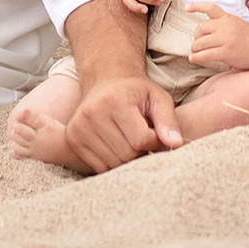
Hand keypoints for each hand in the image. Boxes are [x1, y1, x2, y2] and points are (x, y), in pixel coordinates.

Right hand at [64, 73, 183, 170]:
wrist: (106, 81)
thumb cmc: (136, 91)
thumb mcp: (157, 98)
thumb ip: (168, 121)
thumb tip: (176, 144)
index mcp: (115, 101)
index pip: (140, 140)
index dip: (155, 143)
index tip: (157, 135)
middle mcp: (92, 113)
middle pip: (126, 154)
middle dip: (141, 152)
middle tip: (144, 139)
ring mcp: (79, 127)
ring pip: (113, 163)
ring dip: (127, 159)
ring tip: (130, 141)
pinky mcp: (73, 139)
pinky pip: (99, 166)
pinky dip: (113, 162)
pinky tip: (117, 146)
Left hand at [183, 1, 248, 70]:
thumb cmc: (248, 37)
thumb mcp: (235, 23)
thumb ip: (220, 24)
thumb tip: (203, 33)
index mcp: (227, 17)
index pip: (210, 8)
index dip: (196, 6)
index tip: (187, 7)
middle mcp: (225, 26)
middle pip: (200, 28)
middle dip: (196, 37)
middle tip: (198, 43)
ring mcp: (225, 39)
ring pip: (200, 42)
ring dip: (195, 48)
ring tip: (196, 52)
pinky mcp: (225, 52)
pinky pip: (205, 55)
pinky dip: (196, 57)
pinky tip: (194, 58)